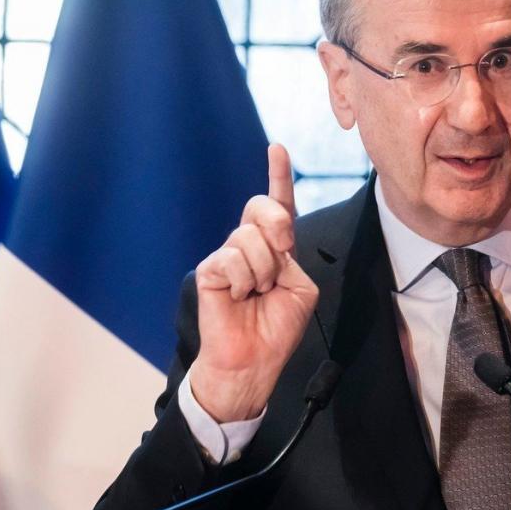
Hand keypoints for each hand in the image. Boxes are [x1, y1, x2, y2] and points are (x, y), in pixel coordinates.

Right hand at [190, 144, 317, 421]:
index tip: (277, 148)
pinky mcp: (210, 270)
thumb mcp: (300, 288)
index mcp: (276, 248)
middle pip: (262, 208)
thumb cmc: (276, 328)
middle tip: (282, 255)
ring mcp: (228, 256)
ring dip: (263, 271)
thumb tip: (270, 241)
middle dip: (278, 226)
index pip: (278, 205)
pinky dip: (244, 282)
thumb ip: (291, 258)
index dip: (278, 176)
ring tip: (257, 294)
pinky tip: (239, 297)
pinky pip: (232, 259)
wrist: (254, 361)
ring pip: (249, 238)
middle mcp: (250, 246)